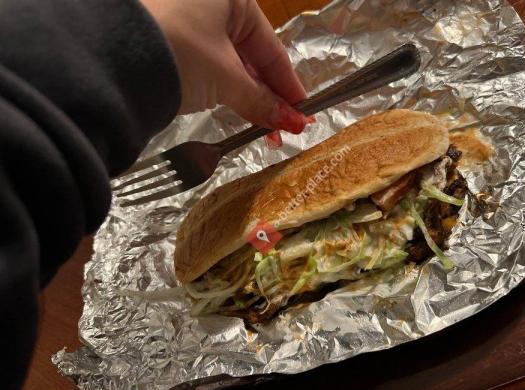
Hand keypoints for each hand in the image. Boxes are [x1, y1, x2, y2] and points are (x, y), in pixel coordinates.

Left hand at [140, 0, 310, 140]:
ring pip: (228, 61)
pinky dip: (222, 88)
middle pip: (250, 55)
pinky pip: (207, 63)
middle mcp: (210, 2)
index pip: (271, 48)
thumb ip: (260, 100)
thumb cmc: (180, 53)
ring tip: (263, 127)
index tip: (303, 112)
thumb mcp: (225, 78)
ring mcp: (186, 17)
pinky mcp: (167, 38)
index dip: (288, 85)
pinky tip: (235, 108)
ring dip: (247, 95)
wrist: (107, 57)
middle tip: (284, 127)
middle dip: (268, 95)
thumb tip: (291, 122)